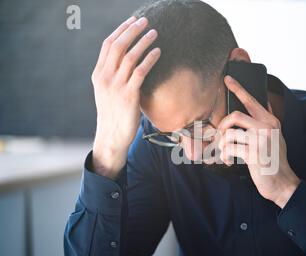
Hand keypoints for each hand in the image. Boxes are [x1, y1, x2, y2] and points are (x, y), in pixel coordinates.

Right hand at [91, 16, 160, 178]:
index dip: (121, 30)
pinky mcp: (128, 95)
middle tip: (146, 20)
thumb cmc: (113, 114)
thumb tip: (128, 60)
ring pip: (130, 56)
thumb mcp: (108, 92)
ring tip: (155, 33)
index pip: (108, 45)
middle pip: (118, 46)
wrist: (111, 136)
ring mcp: (116, 86)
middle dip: (132, 30)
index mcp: (98, 74)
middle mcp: (104, 77)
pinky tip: (158, 52)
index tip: (132, 21)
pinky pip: (140, 72)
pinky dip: (150, 59)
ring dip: (143, 42)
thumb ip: (114, 75)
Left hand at [218, 75, 300, 207]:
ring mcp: (261, 140)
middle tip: (220, 137)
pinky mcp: (254, 153)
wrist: (281, 182)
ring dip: (222, 145)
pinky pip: (229, 148)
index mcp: (271, 122)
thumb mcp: (276, 137)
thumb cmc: (275, 161)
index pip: (252, 100)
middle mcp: (267, 127)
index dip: (238, 89)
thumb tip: (263, 102)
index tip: (227, 79)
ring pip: (229, 134)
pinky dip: (224, 156)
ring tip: (225, 153)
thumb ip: (268, 122)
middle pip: (235, 116)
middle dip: (221, 127)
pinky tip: (228, 161)